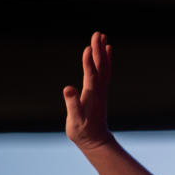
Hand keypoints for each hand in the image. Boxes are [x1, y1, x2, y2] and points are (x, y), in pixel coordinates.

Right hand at [63, 32, 113, 150]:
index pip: (91, 76)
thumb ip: (72, 104)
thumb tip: (68, 89)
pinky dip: (105, 60)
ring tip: (102, 36)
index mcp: (91, 96)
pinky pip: (104, 72)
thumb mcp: (75, 120)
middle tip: (97, 33)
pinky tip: (106, 51)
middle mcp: (98, 90)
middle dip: (98, 50)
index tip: (88, 48)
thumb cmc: (83, 132)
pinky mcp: (100, 92)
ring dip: (102, 52)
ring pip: (103, 67)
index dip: (89, 63)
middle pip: (99, 67)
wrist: (96, 141)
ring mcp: (101, 90)